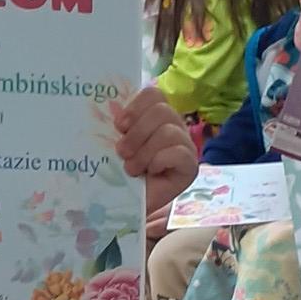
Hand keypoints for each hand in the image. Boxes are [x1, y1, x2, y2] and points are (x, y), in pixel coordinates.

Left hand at [112, 86, 198, 200]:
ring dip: (144, 152)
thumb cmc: (121, 174)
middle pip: (161, 111)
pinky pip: (178, 153)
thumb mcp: (116, 145)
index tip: (119, 126)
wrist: (127, 206)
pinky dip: (159, 161)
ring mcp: (185, 146)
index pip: (153, 94)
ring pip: (168, 132)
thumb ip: (119, 127)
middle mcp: (174, 126)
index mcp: (155, 117)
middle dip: (137, 133)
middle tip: (122, 152)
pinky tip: (151, 172)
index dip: (135, 107)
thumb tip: (109, 109)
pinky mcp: (191, 166)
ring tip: (132, 168)